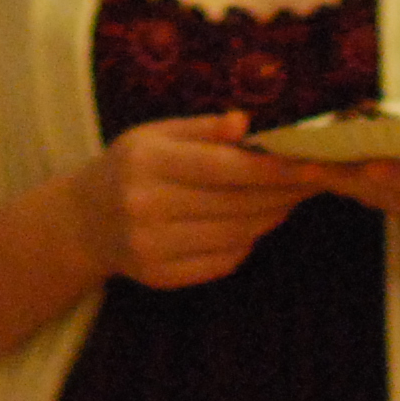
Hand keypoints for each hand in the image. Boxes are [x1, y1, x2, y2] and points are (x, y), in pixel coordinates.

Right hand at [76, 114, 315, 288]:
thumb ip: (201, 128)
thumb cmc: (131, 166)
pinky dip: (247, 242)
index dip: (272, 168)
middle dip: (282, 192)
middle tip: (315, 179)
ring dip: (272, 216)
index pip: (222, 168)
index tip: (313, 164)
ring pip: (235, 235)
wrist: (84, 221)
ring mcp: (151, 247)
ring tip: (290, 197)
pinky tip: (256, 223)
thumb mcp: (155, 134)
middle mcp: (145, 206)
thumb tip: (245, 123)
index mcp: (147, 162)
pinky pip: (222, 262)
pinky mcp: (159, 277)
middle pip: (234, 204)